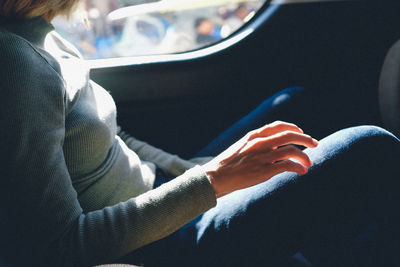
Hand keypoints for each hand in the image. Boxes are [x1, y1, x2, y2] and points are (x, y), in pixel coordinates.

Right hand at [203, 121, 318, 197]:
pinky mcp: (264, 171)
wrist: (215, 177)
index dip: (293, 128)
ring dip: (304, 156)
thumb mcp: (241, 147)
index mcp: (253, 136)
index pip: (278, 126)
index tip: (301, 132)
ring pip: (291, 151)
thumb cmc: (228, 164)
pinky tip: (302, 171)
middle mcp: (259, 143)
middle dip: (305, 139)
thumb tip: (275, 147)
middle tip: (314, 144)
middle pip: (289, 136)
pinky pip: (287, 166)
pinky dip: (298, 168)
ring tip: (309, 163)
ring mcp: (262, 157)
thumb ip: (257, 144)